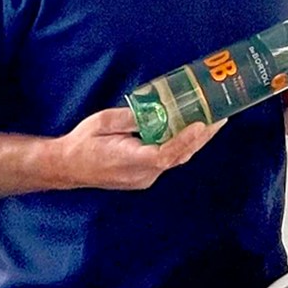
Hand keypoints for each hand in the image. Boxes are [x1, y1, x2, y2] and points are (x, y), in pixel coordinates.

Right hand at [52, 107, 225, 189]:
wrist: (67, 166)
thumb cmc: (83, 141)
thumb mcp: (104, 122)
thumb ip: (131, 118)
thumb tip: (157, 110)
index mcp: (129, 160)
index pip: (164, 154)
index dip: (185, 140)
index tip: (201, 124)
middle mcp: (141, 174)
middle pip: (178, 156)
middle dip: (200, 137)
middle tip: (219, 117)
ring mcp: (144, 178)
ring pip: (175, 159)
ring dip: (194, 142)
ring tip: (213, 122)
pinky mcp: (144, 176)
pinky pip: (168, 160)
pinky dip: (182, 145)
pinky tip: (192, 131)